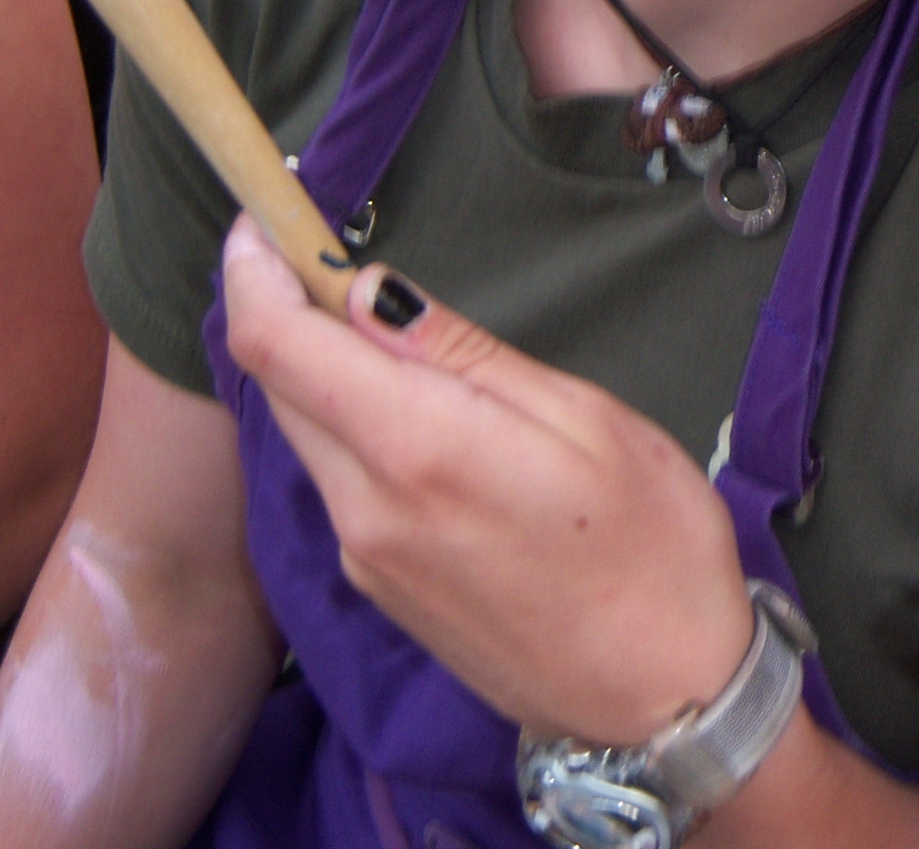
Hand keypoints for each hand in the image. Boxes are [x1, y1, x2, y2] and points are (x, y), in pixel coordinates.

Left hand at [219, 216, 757, 742]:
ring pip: (307, 436)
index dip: (255, 269)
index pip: (281, 346)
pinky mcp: (381, 590)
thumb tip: (366, 290)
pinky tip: (409, 411)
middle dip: (286, 308)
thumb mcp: (586, 419)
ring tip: (377, 326)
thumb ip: (464, 354)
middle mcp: (367, 508)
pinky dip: (348, 426)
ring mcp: (366, 558)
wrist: (663, 702)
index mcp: (421, 450)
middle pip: (281, 386)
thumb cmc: (654, 547)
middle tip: (326, 249)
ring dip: (319, 369)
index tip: (267, 215)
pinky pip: (339, 485)